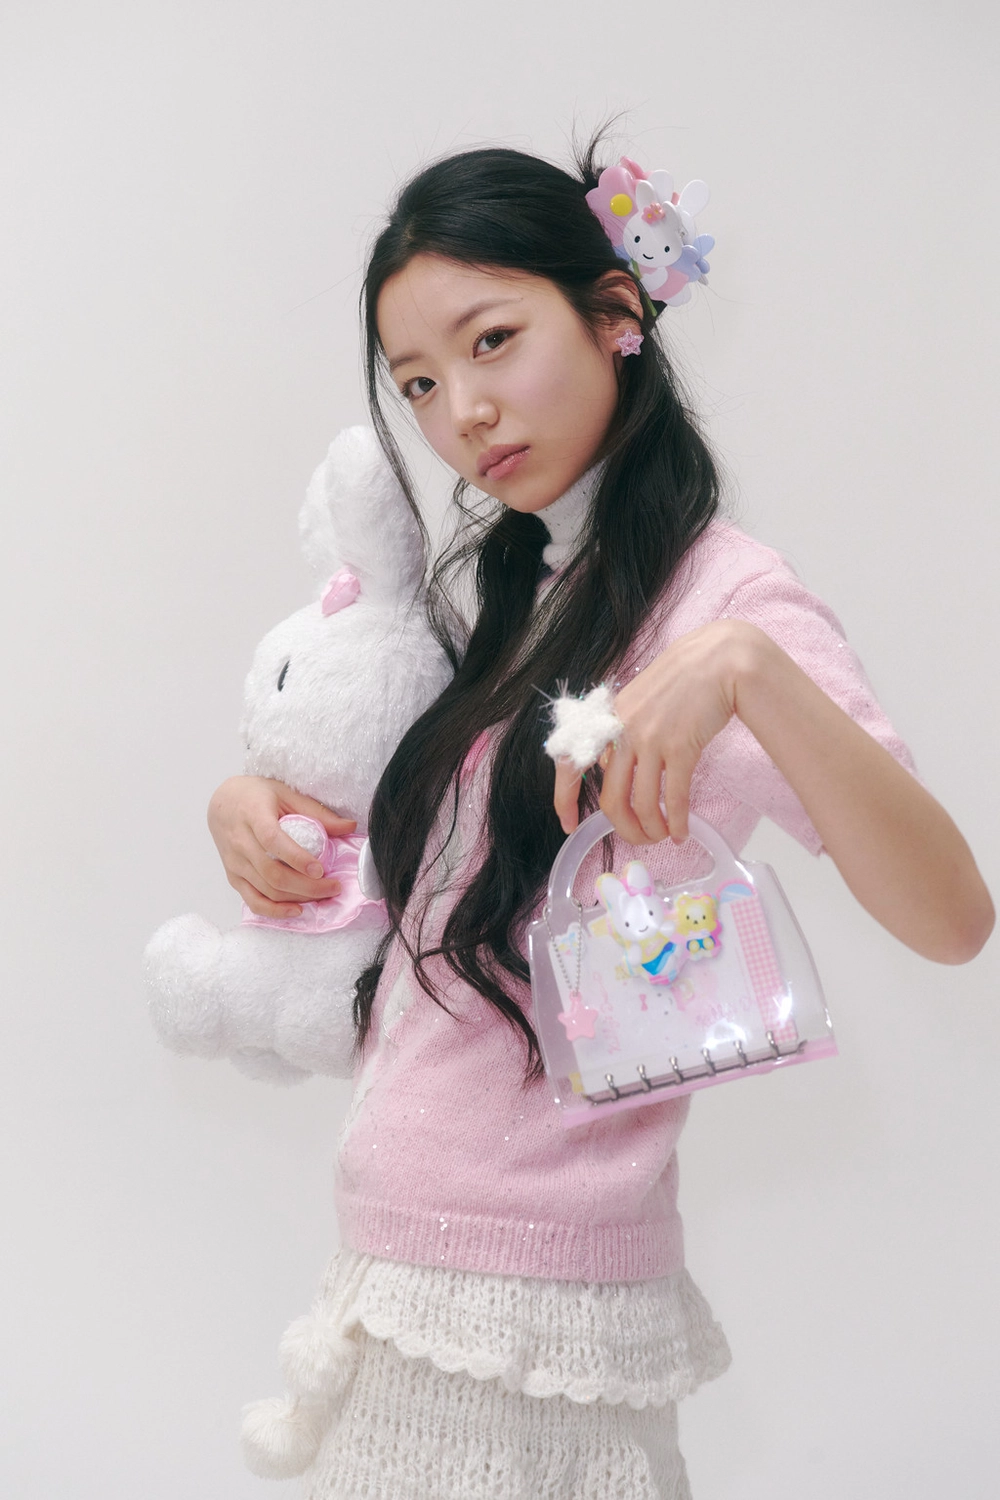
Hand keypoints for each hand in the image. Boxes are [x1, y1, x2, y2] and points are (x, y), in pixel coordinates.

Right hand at [207, 776, 357, 917]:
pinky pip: (253, 900)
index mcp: (253, 816)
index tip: (320, 869)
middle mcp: (240, 842)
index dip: (297, 858)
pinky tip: (297, 910)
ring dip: (298, 898)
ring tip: (323, 896)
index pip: (272, 840)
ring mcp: (235, 863)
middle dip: (307, 886)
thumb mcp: (286, 793)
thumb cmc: (255, 796)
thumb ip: (317, 812)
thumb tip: (350, 827)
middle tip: (334, 886)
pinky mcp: (234, 877)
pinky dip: (275, 910)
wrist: (221, 803)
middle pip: (272, 873)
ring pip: (266, 890)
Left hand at [553, 620, 758, 843]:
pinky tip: (683, 833)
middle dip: (624, 829)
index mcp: (607, 720)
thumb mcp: (635, 700)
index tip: (569, 825)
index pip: (571, 763)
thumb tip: (605, 765)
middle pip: (612, 798)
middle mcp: (623, 731)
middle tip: (638, 839)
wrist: (718, 660)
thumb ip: (617, 732)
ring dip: (653, 830)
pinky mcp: (681, 747)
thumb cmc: (681, 680)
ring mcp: (651, 740)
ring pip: (643, 804)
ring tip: (664, 837)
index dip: (565, 799)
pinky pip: (674, 799)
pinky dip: (678, 822)